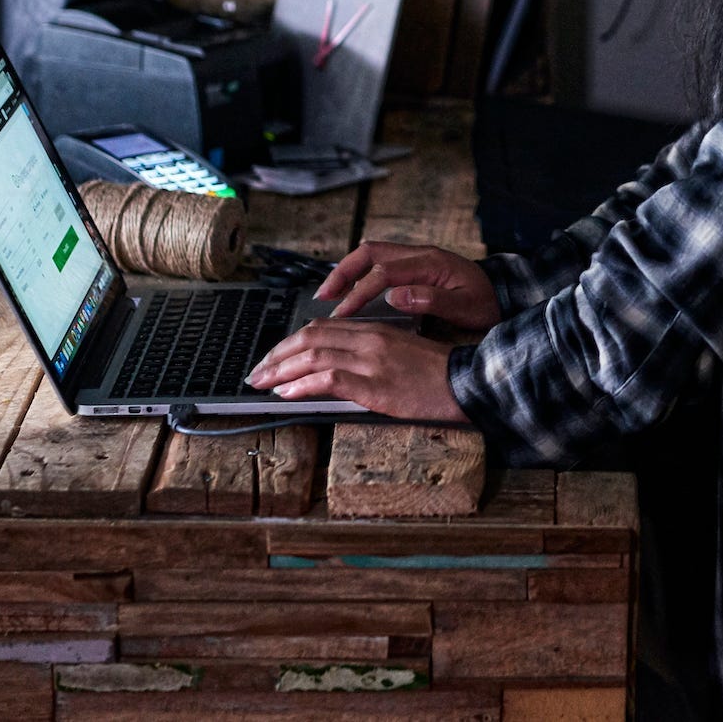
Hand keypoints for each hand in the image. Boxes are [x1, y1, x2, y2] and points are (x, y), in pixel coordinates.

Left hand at [246, 320, 469, 421]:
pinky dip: (303, 385)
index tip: (273, 357)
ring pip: (313, 356)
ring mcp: (371, 361)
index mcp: (374, 329)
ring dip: (281, 370)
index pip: (320, 328)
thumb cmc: (436, 372)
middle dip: (276, 355)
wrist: (467, 382)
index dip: (290, 342)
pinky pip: (329, 379)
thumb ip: (369, 353)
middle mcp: (369, 340)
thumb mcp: (399, 353)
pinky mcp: (375, 385)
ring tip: (262, 383)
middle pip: (310, 338)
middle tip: (256, 372)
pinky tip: (287, 394)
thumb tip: (335, 366)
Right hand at [316, 241, 500, 328]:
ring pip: (371, 255)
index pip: (383, 273)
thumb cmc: (487, 302)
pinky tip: (350, 291)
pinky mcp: (414, 265)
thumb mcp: (466, 307)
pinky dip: (359, 274)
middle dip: (342, 273)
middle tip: (324, 297)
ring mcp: (416, 257)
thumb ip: (431, 301)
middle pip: (369, 253)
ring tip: (328, 294)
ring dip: (347, 271)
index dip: (359, 292)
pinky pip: (379, 262)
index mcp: (430, 263)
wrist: (505, 293)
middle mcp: (419, 254)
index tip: (342, 313)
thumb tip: (395, 296)